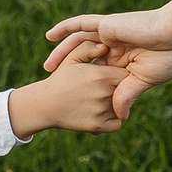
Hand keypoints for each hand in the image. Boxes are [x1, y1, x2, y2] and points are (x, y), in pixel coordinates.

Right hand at [6, 38, 124, 136]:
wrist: (45, 105)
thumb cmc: (60, 79)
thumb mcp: (71, 58)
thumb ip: (89, 47)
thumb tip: (106, 46)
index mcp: (101, 75)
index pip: (127, 75)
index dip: (121, 74)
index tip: (113, 75)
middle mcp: (104, 93)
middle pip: (126, 91)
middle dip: (120, 89)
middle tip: (109, 88)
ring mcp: (102, 111)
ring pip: (122, 108)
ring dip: (116, 105)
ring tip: (99, 101)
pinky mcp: (98, 126)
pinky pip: (117, 123)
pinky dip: (111, 120)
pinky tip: (100, 113)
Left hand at [44, 0, 171, 119]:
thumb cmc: (169, 57)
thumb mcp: (145, 81)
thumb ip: (127, 95)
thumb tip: (118, 117)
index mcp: (124, 63)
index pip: (100, 75)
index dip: (88, 88)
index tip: (75, 106)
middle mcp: (114, 48)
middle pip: (85, 59)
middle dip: (69, 72)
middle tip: (52, 85)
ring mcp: (109, 35)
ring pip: (79, 43)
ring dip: (62, 54)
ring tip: (48, 67)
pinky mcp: (108, 24)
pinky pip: (82, 24)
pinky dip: (65, 28)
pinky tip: (50, 35)